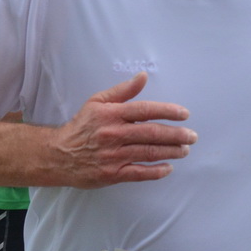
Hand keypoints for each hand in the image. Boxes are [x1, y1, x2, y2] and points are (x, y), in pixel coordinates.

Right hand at [52, 72, 196, 186]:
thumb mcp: (97, 102)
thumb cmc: (81, 126)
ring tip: (185, 150)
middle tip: (192, 136)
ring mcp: (113, 155)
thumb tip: (143, 76)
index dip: (167, 111)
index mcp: (111, 114)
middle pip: (151, 133)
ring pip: (148, 152)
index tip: (184, 114)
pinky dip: (155, 171)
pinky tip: (168, 168)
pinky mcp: (112, 174)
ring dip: (171, 152)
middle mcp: (114, 134)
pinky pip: (139, 173)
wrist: (59, 154)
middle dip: (176, 135)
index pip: (145, 110)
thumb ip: (122, 91)